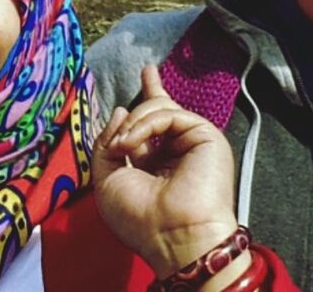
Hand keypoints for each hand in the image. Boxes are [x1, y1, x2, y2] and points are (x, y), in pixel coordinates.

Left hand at [92, 65, 241, 280]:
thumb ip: (107, 144)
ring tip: (123, 147)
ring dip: (132, 124)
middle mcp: (177, 151)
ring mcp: (193, 142)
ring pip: (158, 108)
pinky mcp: (206, 135)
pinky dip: (144, 124)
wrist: (173, 239)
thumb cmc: (139, 220)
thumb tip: (121, 110)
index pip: (154, 124)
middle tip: (134, 108)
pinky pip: (167, 114)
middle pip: (163, 107)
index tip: (148, 72)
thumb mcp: (108, 180)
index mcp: (158, 164)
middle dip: (143, 103)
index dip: (151, 95)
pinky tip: (132, 143)